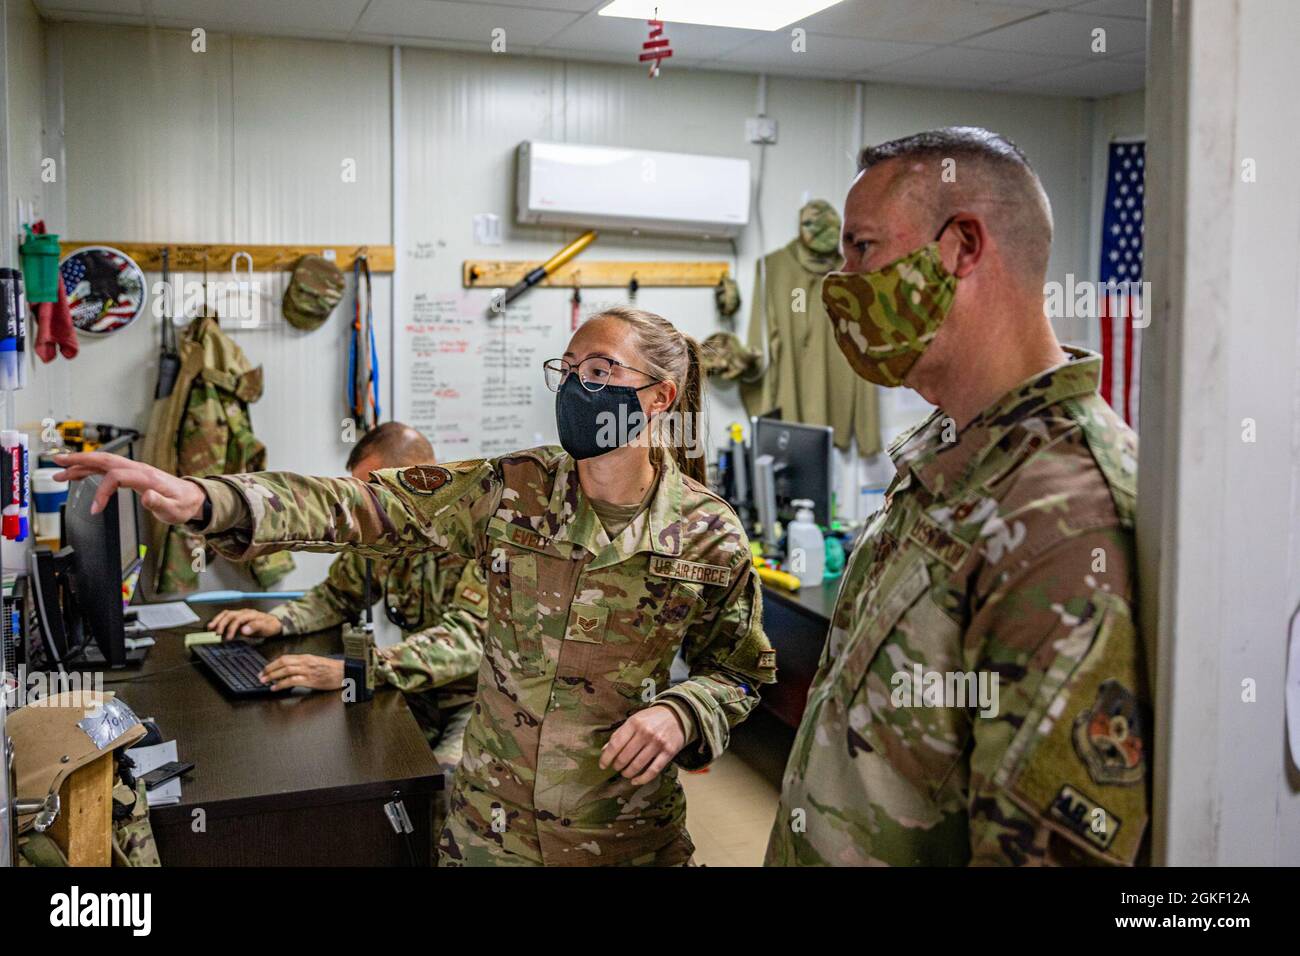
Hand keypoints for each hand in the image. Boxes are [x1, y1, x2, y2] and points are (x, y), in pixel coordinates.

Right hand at [52, 452, 206, 523]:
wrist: (192, 498)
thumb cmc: (183, 505)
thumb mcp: (174, 509)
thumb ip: (160, 503)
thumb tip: (147, 497)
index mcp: (146, 477)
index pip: (116, 476)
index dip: (102, 491)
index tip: (95, 509)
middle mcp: (138, 469)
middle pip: (105, 459)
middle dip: (80, 460)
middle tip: (58, 462)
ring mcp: (134, 470)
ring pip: (103, 462)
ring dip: (80, 465)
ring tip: (59, 471)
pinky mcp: (132, 474)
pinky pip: (107, 468)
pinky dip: (90, 470)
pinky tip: (77, 474)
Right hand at [210, 608, 282, 641]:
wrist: (275, 623)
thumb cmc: (270, 626)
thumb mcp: (267, 628)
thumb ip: (256, 627)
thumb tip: (244, 630)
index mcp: (251, 614)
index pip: (238, 619)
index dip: (232, 628)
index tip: (228, 637)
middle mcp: (244, 612)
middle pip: (230, 615)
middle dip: (222, 624)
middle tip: (217, 634)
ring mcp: (240, 614)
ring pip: (226, 614)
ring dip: (218, 620)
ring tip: (210, 628)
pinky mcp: (237, 618)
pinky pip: (226, 616)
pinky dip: (219, 620)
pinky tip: (213, 626)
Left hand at [258, 654, 343, 691]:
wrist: (346, 672)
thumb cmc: (333, 669)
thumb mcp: (316, 663)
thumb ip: (303, 665)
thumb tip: (289, 669)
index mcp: (306, 657)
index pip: (285, 658)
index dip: (272, 663)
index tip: (265, 669)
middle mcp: (306, 662)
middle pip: (283, 663)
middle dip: (269, 669)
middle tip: (260, 675)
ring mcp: (308, 671)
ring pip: (286, 670)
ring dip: (273, 676)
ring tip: (265, 681)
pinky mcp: (311, 680)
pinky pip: (293, 681)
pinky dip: (282, 684)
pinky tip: (276, 688)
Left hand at [600, 704, 686, 785]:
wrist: (677, 715)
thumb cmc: (651, 718)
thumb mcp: (634, 720)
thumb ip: (619, 734)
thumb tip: (604, 750)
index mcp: (634, 723)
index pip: (616, 744)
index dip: (606, 757)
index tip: (602, 765)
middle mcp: (646, 733)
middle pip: (625, 757)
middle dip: (617, 766)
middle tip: (616, 767)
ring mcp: (658, 744)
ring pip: (637, 765)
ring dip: (627, 773)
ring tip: (625, 773)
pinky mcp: (668, 753)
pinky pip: (653, 771)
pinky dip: (642, 779)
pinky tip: (635, 781)